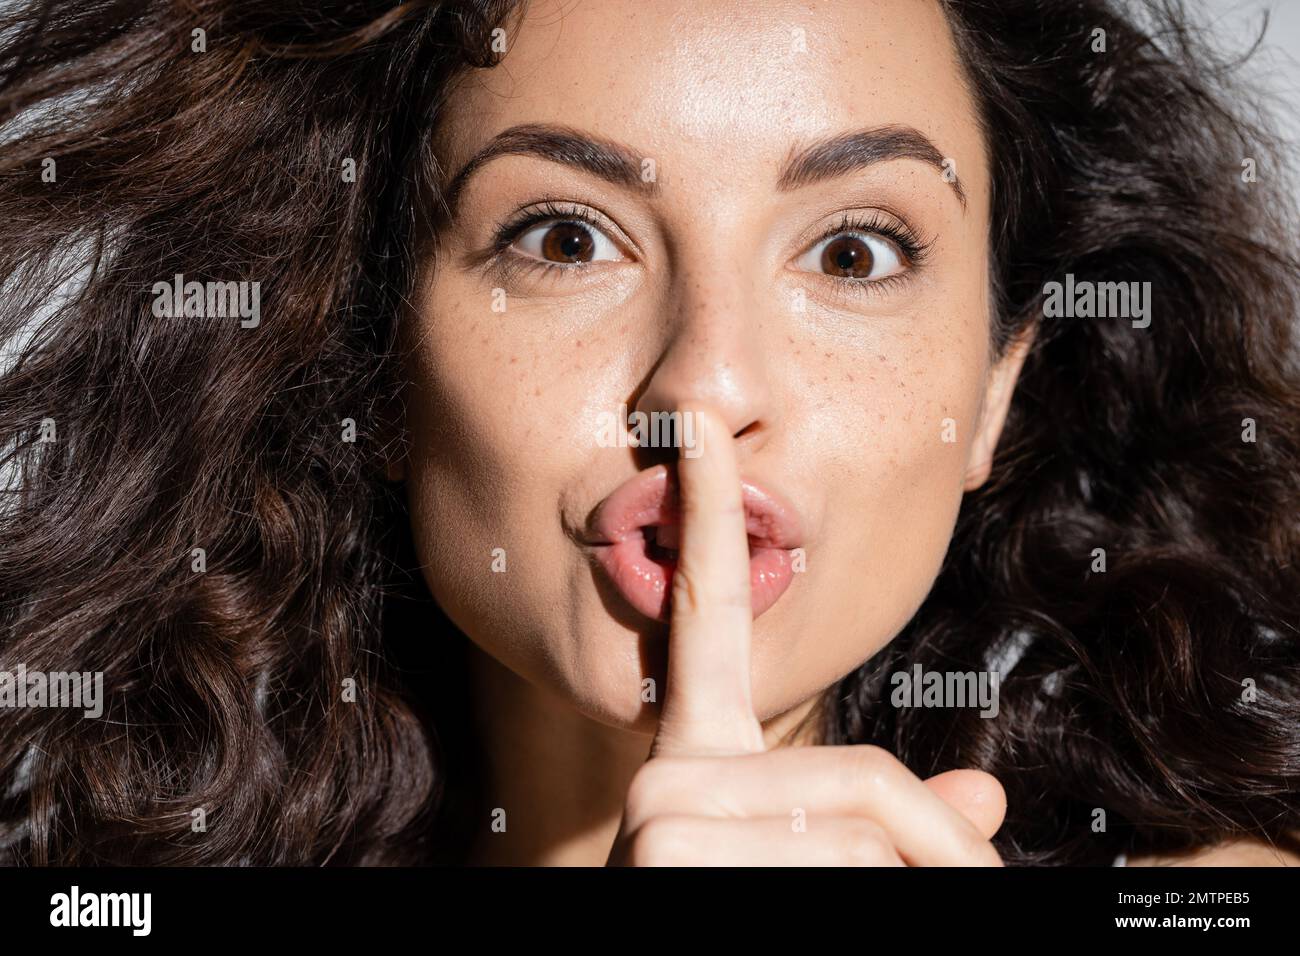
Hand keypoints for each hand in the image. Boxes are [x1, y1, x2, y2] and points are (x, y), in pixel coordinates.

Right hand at [606, 404, 1005, 865]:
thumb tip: (982, 790)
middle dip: (929, 848)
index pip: (704, 622)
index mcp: (697, 765)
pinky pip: (845, 854)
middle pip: (861, 776)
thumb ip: (889, 823)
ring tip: (847, 908)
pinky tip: (787, 905)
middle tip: (966, 876)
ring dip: (910, 883)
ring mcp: (664, 811)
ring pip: (867, 824)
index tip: (697, 438)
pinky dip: (881, 891)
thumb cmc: (751, 917)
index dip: (709, 523)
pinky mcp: (670, 840)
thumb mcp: (821, 873)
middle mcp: (671, 774)